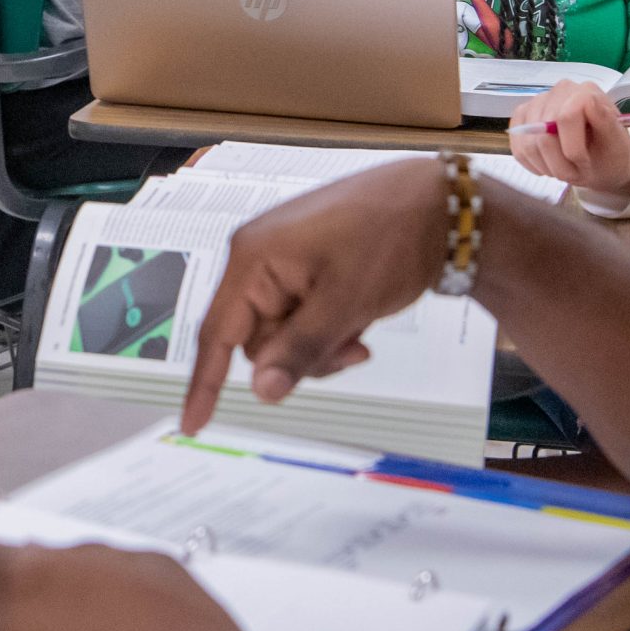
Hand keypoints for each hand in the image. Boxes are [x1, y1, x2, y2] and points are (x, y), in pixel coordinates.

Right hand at [181, 161, 446, 433]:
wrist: (438, 205)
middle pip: (258, 340)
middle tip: (352, 348)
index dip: (205, 383)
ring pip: (285, 334)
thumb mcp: (345, 302)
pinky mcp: (306, 267)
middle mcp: (259, 258)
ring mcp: (283, 261)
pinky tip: (360, 315)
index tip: (191, 426)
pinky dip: (330, 328)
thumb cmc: (389, 238)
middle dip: (301, 355)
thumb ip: (299, 349)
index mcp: (254, 257)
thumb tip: (262, 391)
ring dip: (322, 344)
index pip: (218, 333)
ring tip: (361, 328)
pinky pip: (303, 316)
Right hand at [507, 80, 629, 200]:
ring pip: (527, 141)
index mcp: (586, 92)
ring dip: (544, 165)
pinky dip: (531, 162)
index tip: (583, 164)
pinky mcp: (523, 115)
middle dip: (557, 163)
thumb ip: (604, 122)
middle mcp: (560, 90)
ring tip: (561, 169)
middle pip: (543, 133)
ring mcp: (538, 101)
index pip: (566, 117)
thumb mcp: (616, 143)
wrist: (600, 159)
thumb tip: (589, 102)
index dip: (572, 149)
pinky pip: (516, 144)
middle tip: (573, 174)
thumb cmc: (610, 153)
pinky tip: (547, 164)